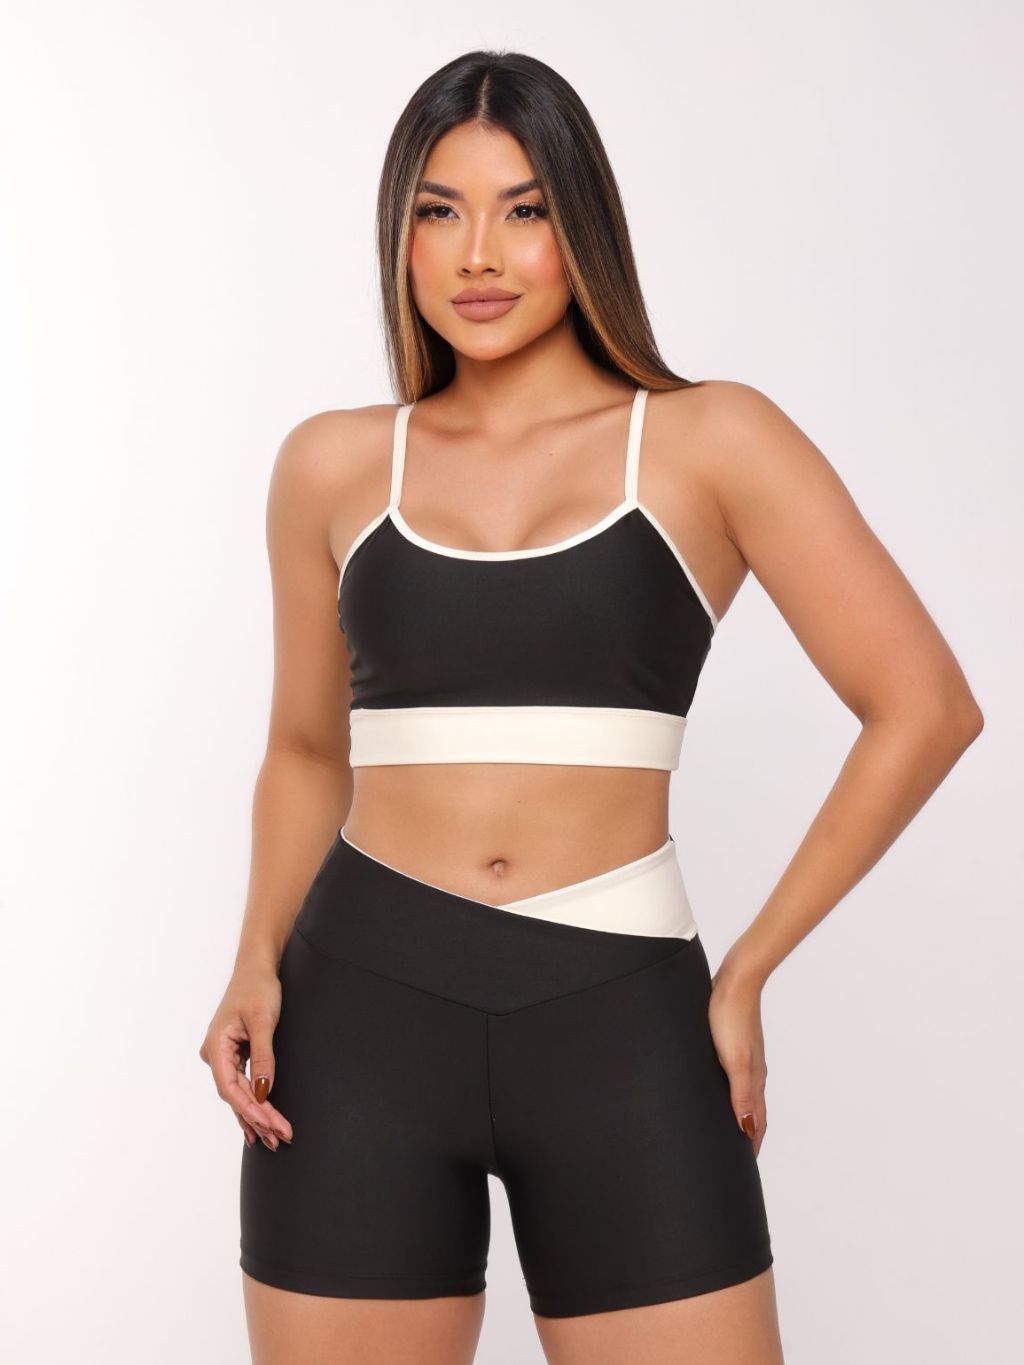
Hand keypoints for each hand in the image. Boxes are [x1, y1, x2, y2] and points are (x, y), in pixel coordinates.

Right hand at [199, 963, 293, 1150]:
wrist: (256, 968)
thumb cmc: (258, 988)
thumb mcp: (263, 1022)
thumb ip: (264, 1057)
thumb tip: (262, 1092)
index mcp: (216, 1046)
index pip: (231, 1088)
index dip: (251, 1110)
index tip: (272, 1125)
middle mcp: (215, 1054)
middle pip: (235, 1095)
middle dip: (258, 1117)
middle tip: (280, 1138)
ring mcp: (222, 1056)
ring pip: (238, 1093)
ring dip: (256, 1115)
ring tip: (273, 1139)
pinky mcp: (233, 1055)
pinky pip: (241, 1085)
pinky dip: (251, 1103)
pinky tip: (257, 1125)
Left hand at [707, 963, 767, 1157]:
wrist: (735, 980)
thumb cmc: (730, 1018)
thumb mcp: (735, 1060)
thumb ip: (741, 1094)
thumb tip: (748, 1129)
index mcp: (754, 1079)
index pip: (757, 1122)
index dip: (751, 1145)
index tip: (745, 1170)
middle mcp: (752, 1071)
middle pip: (752, 1111)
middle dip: (747, 1135)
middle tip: (735, 1158)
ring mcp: (744, 1057)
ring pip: (743, 1094)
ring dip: (739, 1114)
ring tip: (729, 1130)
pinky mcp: (733, 1043)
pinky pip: (734, 1077)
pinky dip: (731, 1092)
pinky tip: (719, 1089)